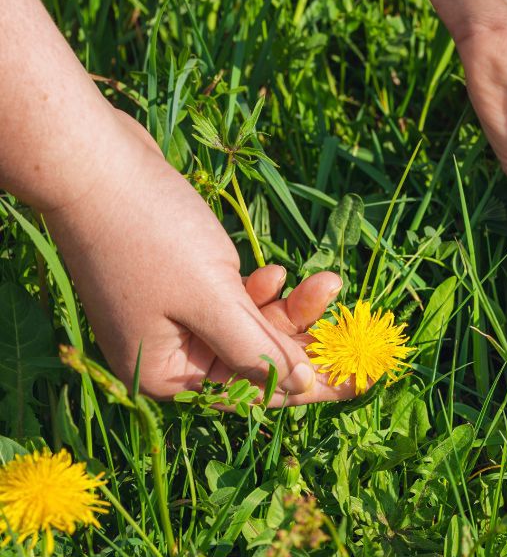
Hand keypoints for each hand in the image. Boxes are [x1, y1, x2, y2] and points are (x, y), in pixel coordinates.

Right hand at [40, 114, 355, 405]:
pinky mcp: (180, 286)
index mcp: (167, 375)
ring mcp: (173, 320)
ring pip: (251, 326)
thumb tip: (300, 388)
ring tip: (328, 280)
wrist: (96, 162)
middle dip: (305, 338)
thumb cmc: (149, 233)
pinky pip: (234, 300)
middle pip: (256, 360)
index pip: (253, 394)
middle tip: (355, 326)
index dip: (310, 387)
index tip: (361, 382)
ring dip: (291, 306)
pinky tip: (280, 271)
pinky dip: (260, 288)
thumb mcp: (212, 299)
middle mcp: (169, 356)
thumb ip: (256, 348)